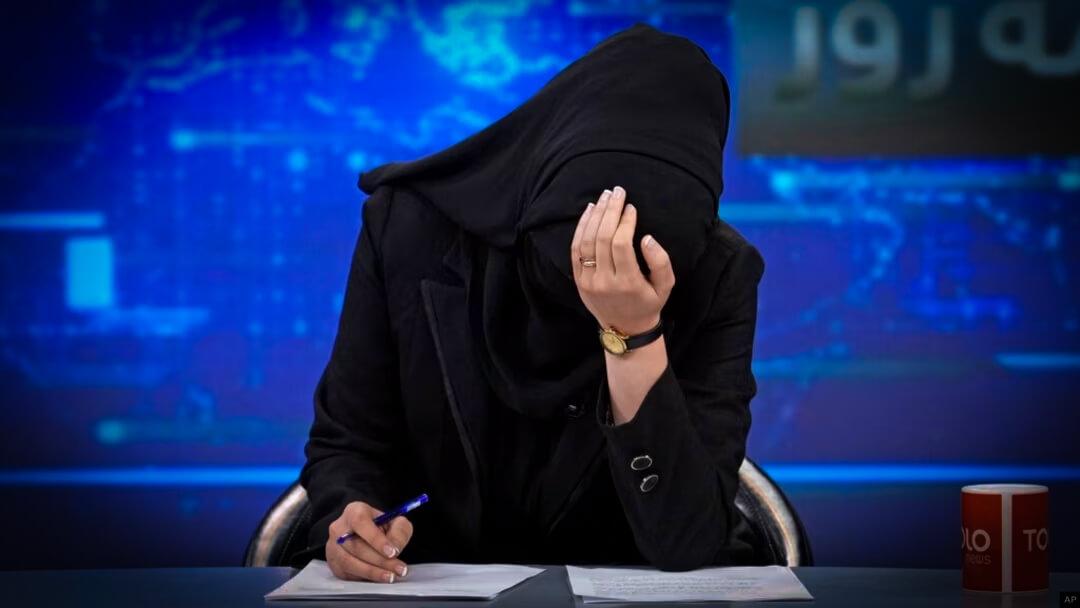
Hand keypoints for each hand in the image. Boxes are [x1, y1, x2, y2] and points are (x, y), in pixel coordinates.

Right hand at [326, 501, 412, 582]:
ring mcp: (333, 546)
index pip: (360, 522)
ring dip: (373, 572)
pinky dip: (365, 578)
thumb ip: (399, 531)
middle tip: (399, 568)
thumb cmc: (381, 527)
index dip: (376, 538)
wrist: (368, 535)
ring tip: (391, 576)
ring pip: (349, 562)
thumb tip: (394, 547)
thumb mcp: (395, 522)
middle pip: (356, 546)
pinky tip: (379, 577)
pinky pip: (347, 573)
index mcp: (354, 511)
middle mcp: (339, 528)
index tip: (392, 552)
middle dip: (380, 560)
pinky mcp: (333, 563)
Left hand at [570, 186, 674, 334]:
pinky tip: (590, 211)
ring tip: (604, 197)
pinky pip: (575, 250)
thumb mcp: (666, 286)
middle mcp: (604, 281)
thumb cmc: (649, 303)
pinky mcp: (578, 280)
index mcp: (627, 283)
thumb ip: (661, 262)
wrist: (625, 328)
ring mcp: (588, 281)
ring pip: (586, 241)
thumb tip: (647, 237)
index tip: (631, 207)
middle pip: (601, 238)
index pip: (621, 244)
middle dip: (609, 211)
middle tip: (617, 192)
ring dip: (594, 215)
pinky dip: (581, 228)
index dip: (625, 222)